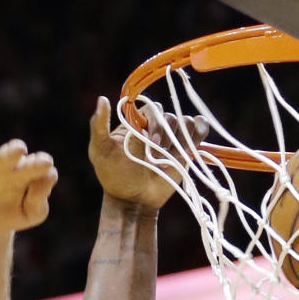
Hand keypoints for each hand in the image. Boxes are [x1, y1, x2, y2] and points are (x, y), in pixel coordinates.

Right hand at [0, 127, 58, 231]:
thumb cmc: (9, 213)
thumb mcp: (31, 214)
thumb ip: (42, 200)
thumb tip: (51, 176)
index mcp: (20, 173)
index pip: (32, 165)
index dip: (38, 164)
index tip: (46, 164)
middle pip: (8, 154)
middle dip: (12, 151)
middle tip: (19, 150)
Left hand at [88, 96, 207, 211]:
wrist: (133, 201)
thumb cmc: (114, 176)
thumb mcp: (99, 150)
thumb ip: (98, 126)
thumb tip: (102, 98)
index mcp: (137, 121)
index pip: (152, 108)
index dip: (154, 121)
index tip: (150, 141)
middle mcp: (156, 126)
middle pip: (170, 116)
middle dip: (166, 134)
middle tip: (157, 155)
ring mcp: (173, 137)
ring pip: (186, 122)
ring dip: (182, 137)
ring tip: (171, 157)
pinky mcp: (187, 149)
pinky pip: (199, 129)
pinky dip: (200, 130)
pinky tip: (193, 140)